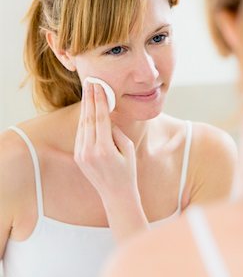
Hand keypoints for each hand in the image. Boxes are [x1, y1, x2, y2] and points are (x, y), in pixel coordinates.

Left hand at [74, 81, 147, 239]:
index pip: (100, 119)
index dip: (99, 100)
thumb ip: (116, 131)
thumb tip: (107, 117)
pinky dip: (84, 120)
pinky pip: (81, 134)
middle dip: (89, 98)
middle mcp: (90, 151)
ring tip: (87, 91)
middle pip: (87, 119)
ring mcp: (82, 154)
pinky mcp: (79, 156)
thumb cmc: (128, 171)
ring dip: (85, 107)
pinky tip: (86, 110)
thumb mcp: (128, 149)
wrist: (116, 194)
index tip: (99, 86)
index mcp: (104, 149)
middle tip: (90, 82)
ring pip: (82, 125)